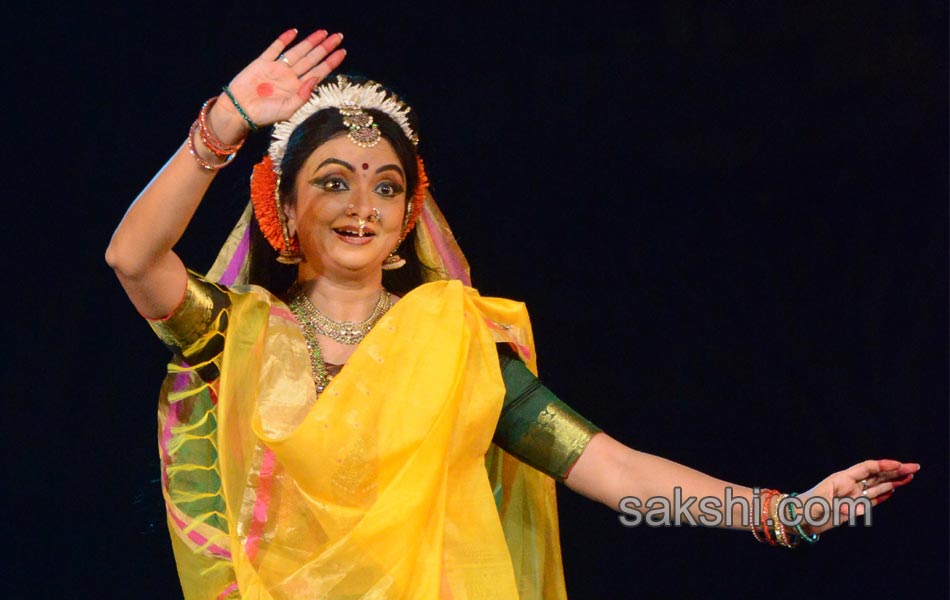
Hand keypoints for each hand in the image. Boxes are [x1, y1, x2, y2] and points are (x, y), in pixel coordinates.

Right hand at [216, 28, 345, 131]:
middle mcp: (290, 77)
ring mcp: (276, 68)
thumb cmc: (264, 115)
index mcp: (298, 89)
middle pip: (312, 59)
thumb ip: (303, 95)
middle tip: (339, 36)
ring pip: (297, 52)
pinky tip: (294, 32)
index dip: (331, 62)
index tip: (343, 52)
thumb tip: (316, 78)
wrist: (239, 111)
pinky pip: (274, 49)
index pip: (318, 72)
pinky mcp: (262, 63)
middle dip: (325, 48)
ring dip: (310, 42)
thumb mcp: (288, 110)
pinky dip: (284, 40)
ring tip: (323, 32)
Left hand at [795, 459, 917, 534]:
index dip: (884, 466)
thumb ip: (838, 507)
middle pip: (876, 475)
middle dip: (895, 471)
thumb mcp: (820, 506)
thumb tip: (855, 509)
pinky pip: (870, 499)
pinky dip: (882, 495)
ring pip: (876, 486)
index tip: (900, 465)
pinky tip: (893, 491)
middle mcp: (849, 485)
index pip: (867, 468)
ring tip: (910, 476)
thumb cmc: (806, 509)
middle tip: (915, 467)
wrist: (797, 519)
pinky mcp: (851, 507)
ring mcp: (851, 496)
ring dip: (893, 482)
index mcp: (842, 479)